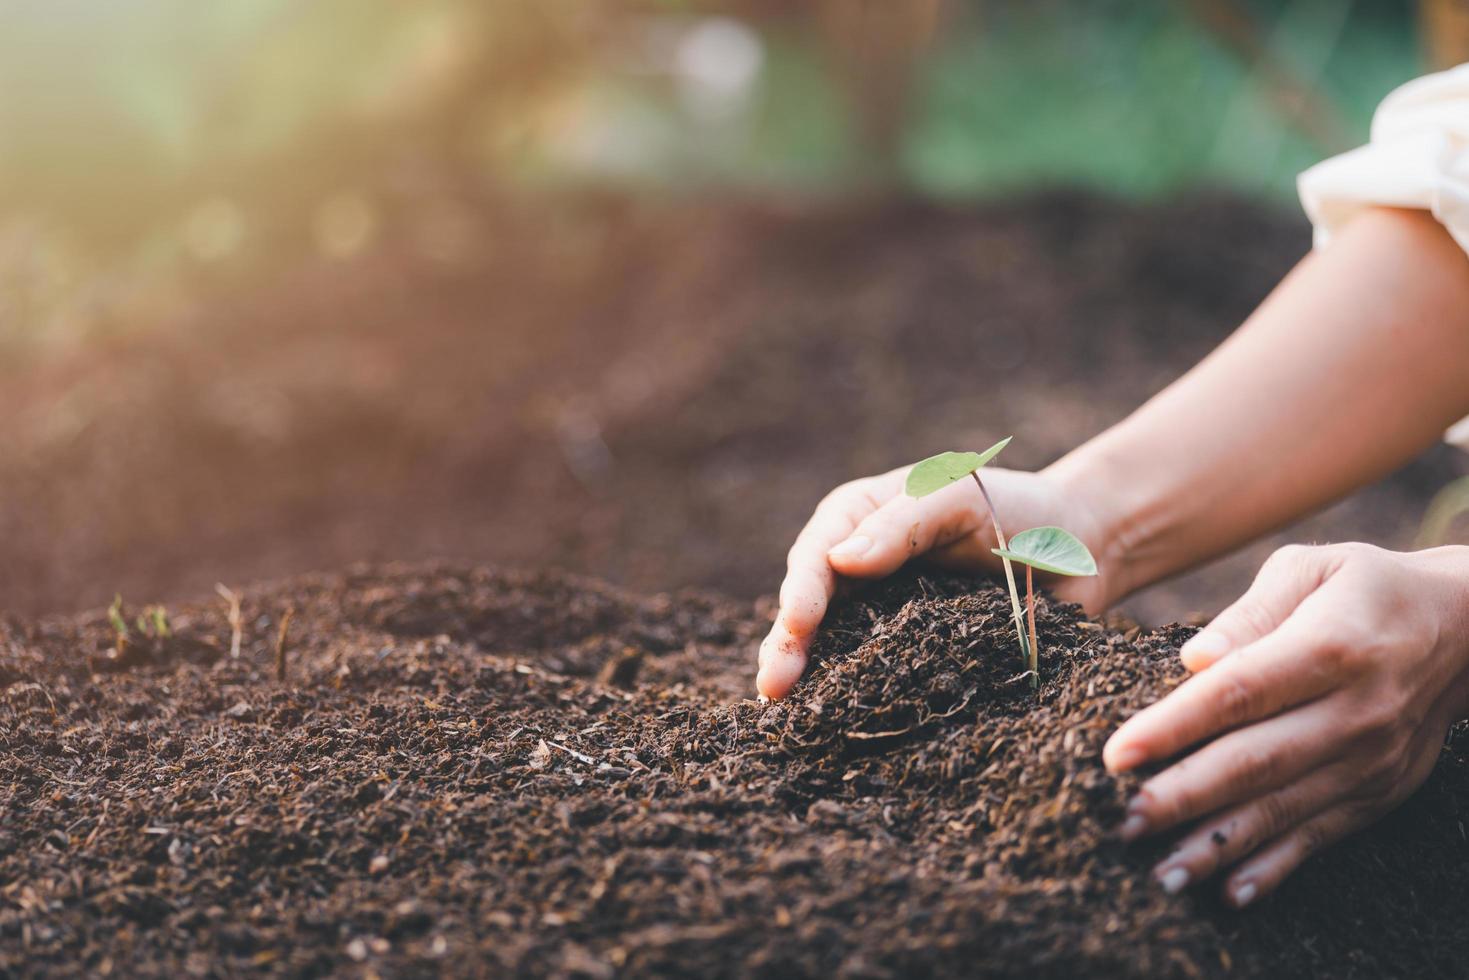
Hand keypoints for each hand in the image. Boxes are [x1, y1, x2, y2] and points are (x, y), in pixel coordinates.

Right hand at [755, 462, 1113, 698]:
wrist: (1081, 549)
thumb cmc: (1021, 508)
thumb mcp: (961, 497)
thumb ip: (904, 524)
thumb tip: (840, 562)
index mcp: (860, 518)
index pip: (818, 555)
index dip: (802, 592)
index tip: (797, 626)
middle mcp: (859, 569)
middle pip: (812, 608)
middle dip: (788, 646)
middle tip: (773, 688)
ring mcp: (883, 617)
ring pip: (835, 650)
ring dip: (811, 682)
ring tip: (787, 717)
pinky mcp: (912, 658)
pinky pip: (877, 679)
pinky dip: (853, 702)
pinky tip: (835, 732)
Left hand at [1104, 543, 1468, 906]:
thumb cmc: (1365, 589)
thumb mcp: (1312, 568)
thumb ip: (1251, 611)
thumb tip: (1194, 658)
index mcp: (1330, 647)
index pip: (1239, 692)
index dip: (1175, 725)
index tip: (1117, 754)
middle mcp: (1354, 711)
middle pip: (1255, 761)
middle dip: (1182, 797)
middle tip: (1121, 823)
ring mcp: (1369, 760)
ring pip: (1281, 809)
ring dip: (1217, 845)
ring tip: (1160, 874)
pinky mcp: (1378, 793)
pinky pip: (1319, 837)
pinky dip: (1274, 868)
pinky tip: (1228, 892)